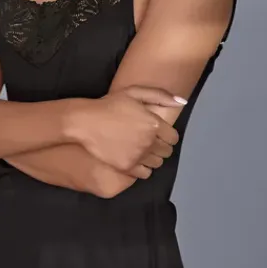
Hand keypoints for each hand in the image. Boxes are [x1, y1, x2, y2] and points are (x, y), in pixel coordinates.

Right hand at [70, 86, 185, 176]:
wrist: (84, 122)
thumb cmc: (109, 105)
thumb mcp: (134, 92)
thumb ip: (160, 95)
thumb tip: (182, 102)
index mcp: (154, 123)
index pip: (173, 138)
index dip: (167, 136)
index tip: (158, 134)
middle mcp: (149, 141)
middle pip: (167, 152)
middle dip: (161, 147)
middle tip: (148, 142)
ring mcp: (138, 156)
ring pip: (157, 164)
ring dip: (152, 158)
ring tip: (141, 151)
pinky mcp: (127, 167)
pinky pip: (145, 174)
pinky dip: (143, 169)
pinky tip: (134, 160)